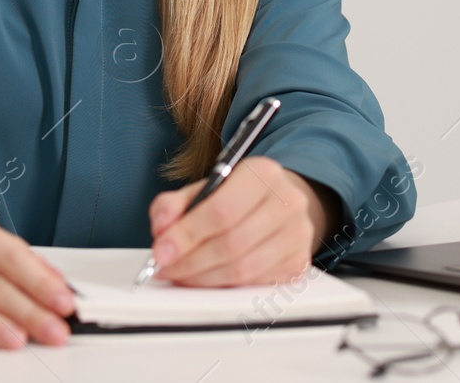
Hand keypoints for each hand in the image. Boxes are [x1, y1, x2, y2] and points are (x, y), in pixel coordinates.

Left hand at [146, 157, 336, 285]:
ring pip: (243, 268)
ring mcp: (298, 234)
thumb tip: (161, 228)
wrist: (278, 202)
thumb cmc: (238, 196)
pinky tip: (205, 279)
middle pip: (232, 243)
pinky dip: (223, 286)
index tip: (161, 251)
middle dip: (191, 261)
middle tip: (165, 267)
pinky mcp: (298, 262)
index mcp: (263, 173)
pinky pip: (254, 284)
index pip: (222, 209)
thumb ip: (175, 204)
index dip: (187, 235)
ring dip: (204, 278)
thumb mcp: (205, 188)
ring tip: (180, 274)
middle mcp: (288, 201)